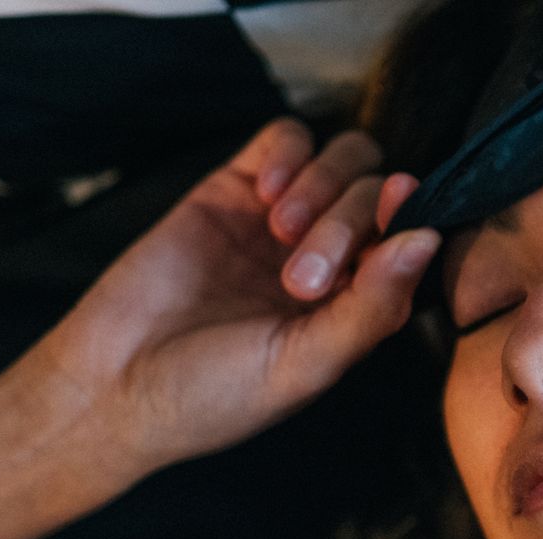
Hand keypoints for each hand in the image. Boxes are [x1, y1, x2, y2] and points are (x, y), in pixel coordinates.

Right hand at [12, 118, 440, 482]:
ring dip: (325, 184)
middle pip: (377, 197)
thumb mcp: (306, 366)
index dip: (412, 228)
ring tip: (278, 230)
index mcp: (357, 307)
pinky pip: (286, 139)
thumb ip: (372, 306)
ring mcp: (283, 222)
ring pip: (344, 160)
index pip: (411, 245)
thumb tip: (428, 241)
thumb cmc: (212, 396)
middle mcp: (331, 260)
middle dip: (349, 224)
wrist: (113, 387)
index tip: (399, 221)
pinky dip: (291, 152)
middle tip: (297, 278)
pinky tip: (266, 190)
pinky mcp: (233, 190)